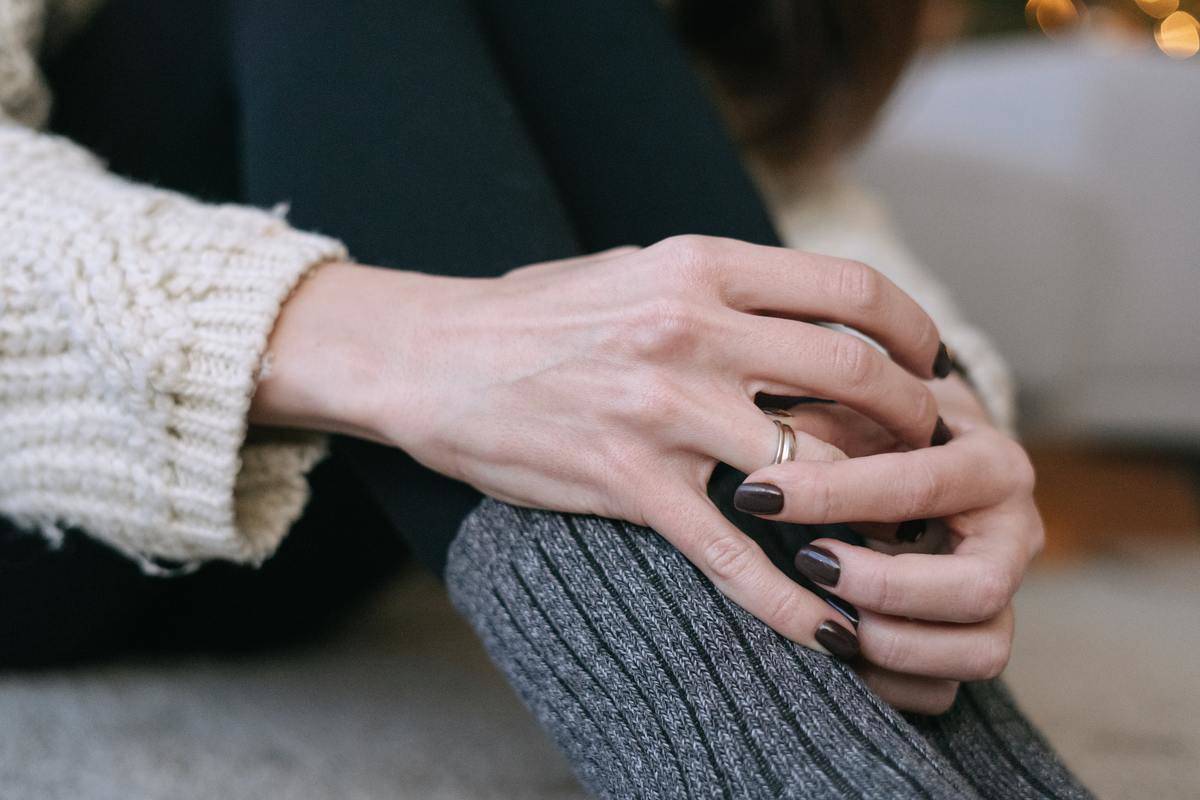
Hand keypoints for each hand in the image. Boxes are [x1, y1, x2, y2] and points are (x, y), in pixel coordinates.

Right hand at [251, 235, 951, 655]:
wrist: (429, 358)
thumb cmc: (533, 315)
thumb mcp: (632, 269)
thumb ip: (719, 287)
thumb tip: (804, 312)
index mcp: (697, 266)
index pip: (848, 289)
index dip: (912, 330)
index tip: (930, 362)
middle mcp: (691, 329)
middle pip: (854, 373)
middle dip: (914, 418)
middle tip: (930, 448)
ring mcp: (663, 408)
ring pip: (814, 461)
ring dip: (872, 504)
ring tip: (896, 532)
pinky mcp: (630, 482)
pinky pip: (733, 553)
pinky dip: (793, 600)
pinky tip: (832, 632)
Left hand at [737, 378, 1041, 712]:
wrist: (928, 453)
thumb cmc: (885, 427)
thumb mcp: (862, 408)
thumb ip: (826, 423)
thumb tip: (767, 435)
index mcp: (993, 464)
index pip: (920, 485)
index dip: (833, 493)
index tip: (760, 494)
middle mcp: (1017, 534)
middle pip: (978, 588)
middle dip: (885, 587)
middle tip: (810, 561)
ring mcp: (1007, 595)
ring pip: (978, 652)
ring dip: (891, 642)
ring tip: (826, 610)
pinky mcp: (978, 640)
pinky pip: (945, 689)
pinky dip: (887, 682)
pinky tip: (836, 646)